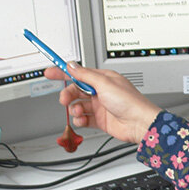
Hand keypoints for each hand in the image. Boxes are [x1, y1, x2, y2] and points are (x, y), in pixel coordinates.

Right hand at [44, 63, 160, 143]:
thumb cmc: (130, 102)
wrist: (139, 124)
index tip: (49, 72)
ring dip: (74, 109)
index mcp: (104, 79)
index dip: (63, 73)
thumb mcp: (104, 84)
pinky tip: (83, 120)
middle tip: (64, 100)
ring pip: (78, 105)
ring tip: (79, 112)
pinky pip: (83, 118)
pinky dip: (80, 120)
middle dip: (68, 95)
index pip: (79, 73)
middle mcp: (101, 91)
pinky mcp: (100, 120)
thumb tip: (72, 66)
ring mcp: (100, 106)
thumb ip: (85, 75)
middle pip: (76, 90)